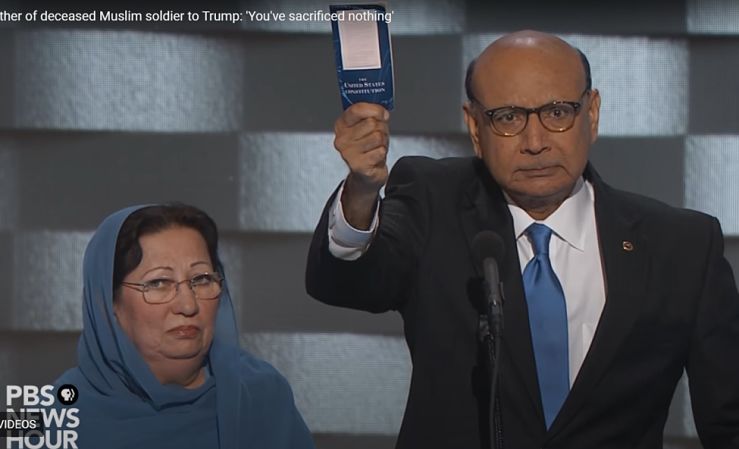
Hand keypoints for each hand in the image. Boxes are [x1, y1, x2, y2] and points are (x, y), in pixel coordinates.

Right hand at [333, 103, 389, 228]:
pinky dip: (382, 153)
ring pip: (377, 136)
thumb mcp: (367, 128)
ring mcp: (348, 153)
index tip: (381, 113)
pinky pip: (379, 151)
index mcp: (342, 125)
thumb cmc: (368, 149)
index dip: (374, 109)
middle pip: (371, 123)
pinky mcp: (357, 165)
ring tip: (376, 147)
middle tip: (378, 136)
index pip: (356, 109)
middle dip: (381, 128)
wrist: (366, 175)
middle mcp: (342, 139)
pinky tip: (375, 156)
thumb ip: (371, 115)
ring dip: (383, 141)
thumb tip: (381, 111)